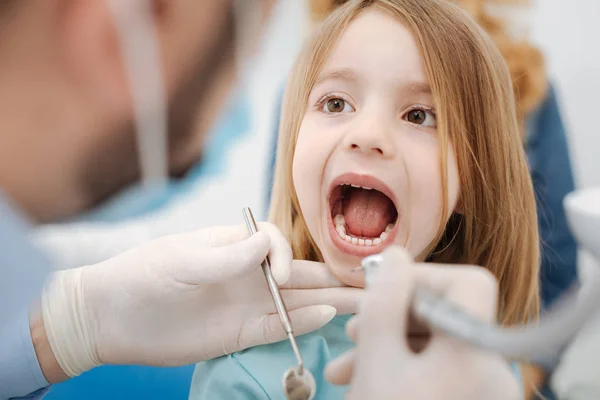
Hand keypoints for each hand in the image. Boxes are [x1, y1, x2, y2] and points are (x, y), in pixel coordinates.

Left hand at [40, 223, 360, 376]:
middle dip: (330, 274)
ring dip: (329, 300)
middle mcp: (247, 272)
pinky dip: (303, 322)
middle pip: (298, 272)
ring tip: (363, 302)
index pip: (275, 244)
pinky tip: (327, 317)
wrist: (112, 317)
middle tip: (368, 279)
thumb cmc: (144, 274)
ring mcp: (247, 303)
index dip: (283, 257)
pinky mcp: (241, 332)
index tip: (275, 274)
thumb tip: (267, 244)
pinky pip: (280, 326)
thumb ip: (227, 255)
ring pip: (297, 300)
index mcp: (234, 244)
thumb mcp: (183, 258)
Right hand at [324, 246, 519, 399]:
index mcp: (474, 354)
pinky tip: (366, 379)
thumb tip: (394, 256)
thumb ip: (383, 302)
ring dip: (390, 343)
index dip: (425, 275)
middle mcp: (491, 371)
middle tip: (355, 328)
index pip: (471, 283)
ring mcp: (483, 392)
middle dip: (394, 314)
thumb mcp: (375, 360)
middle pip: (449, 314)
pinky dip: (404, 367)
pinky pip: (439, 371)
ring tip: (347, 361)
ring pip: (436, 345)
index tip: (383, 286)